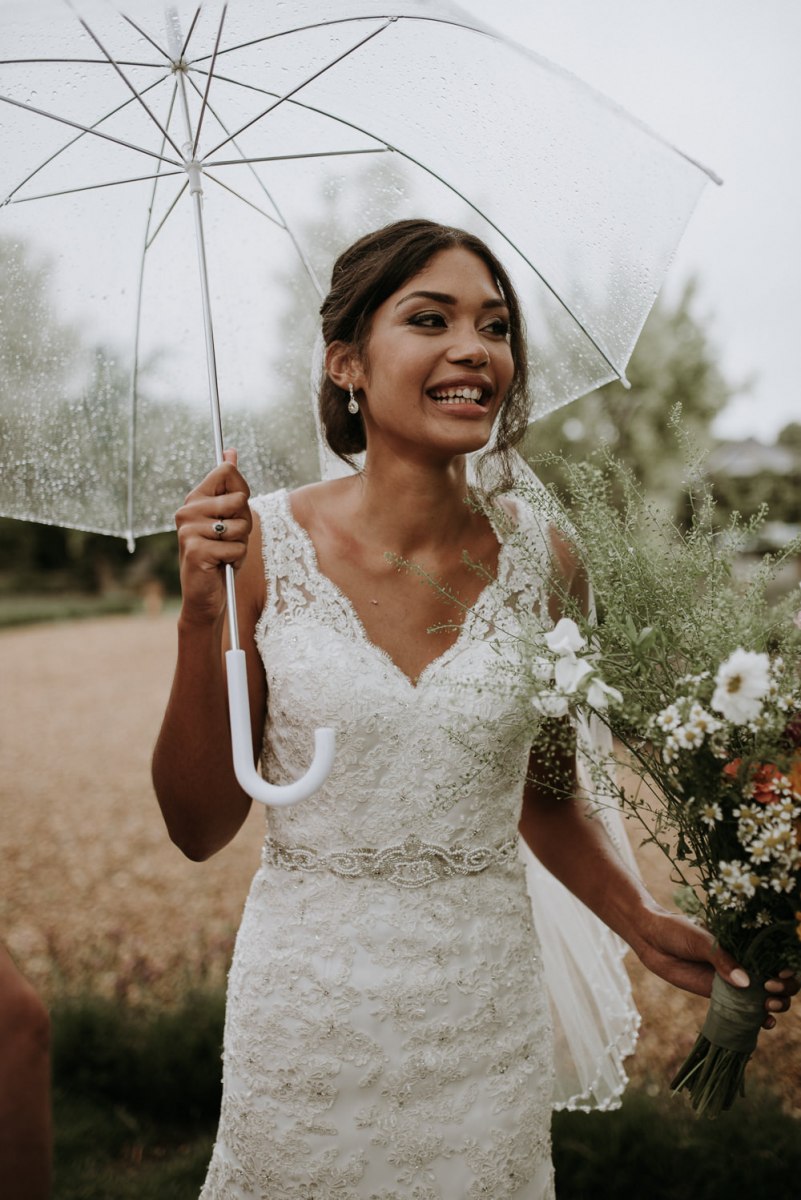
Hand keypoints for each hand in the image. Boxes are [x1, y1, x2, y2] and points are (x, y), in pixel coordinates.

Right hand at [175, 449, 251, 624]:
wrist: (207, 596)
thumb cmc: (222, 556)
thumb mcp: (230, 518)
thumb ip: (230, 486)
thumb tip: (230, 450)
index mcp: (195, 499)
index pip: (227, 471)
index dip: (242, 492)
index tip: (234, 511)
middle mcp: (187, 510)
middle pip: (239, 498)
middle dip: (245, 523)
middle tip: (230, 539)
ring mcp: (189, 530)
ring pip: (240, 525)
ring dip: (241, 543)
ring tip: (225, 553)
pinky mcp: (196, 550)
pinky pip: (236, 547)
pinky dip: (236, 559)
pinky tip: (221, 565)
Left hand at [633, 905, 798, 1028]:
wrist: (652, 939)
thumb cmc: (678, 931)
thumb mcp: (702, 941)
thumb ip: (722, 960)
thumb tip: (746, 983)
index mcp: (745, 943)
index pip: (777, 957)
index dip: (786, 967)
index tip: (782, 972)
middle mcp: (744, 963)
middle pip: (779, 981)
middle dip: (784, 989)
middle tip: (770, 988)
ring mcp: (734, 982)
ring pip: (766, 998)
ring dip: (776, 1005)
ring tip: (768, 1007)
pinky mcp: (721, 998)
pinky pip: (745, 1012)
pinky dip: (759, 1020)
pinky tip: (765, 1024)